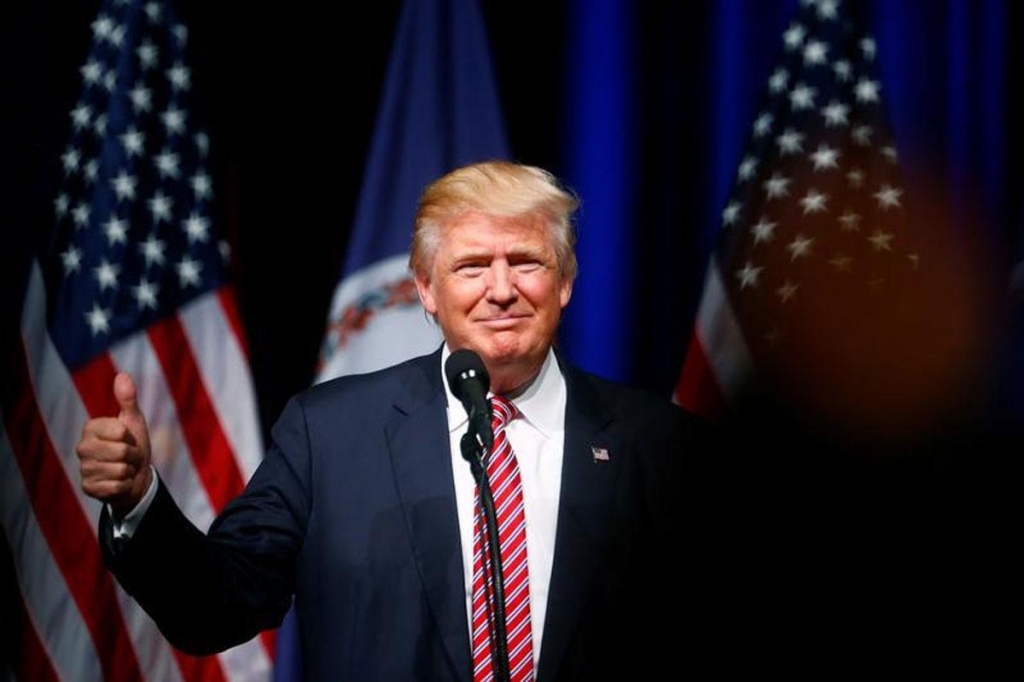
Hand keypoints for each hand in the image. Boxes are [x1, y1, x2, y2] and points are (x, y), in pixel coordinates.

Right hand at [76, 372, 152, 516]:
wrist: (136, 475)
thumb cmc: (134, 444)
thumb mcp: (133, 421)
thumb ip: (128, 399)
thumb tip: (122, 374)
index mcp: (91, 428)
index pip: (120, 432)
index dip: (132, 437)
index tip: (128, 439)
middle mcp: (82, 447)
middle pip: (121, 451)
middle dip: (133, 455)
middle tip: (129, 456)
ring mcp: (83, 469)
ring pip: (120, 470)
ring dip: (129, 471)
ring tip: (124, 469)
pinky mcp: (88, 488)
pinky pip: (116, 487)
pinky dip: (124, 486)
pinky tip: (119, 483)